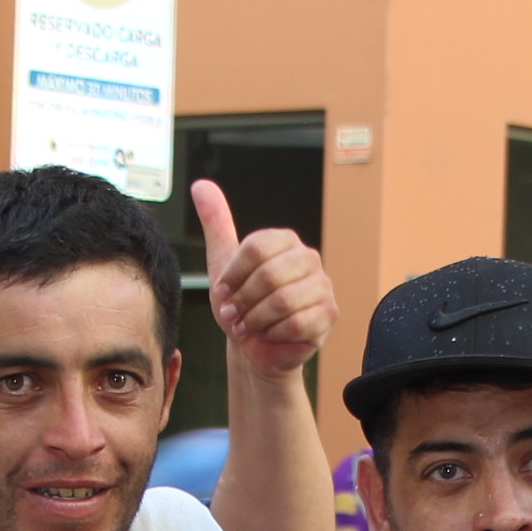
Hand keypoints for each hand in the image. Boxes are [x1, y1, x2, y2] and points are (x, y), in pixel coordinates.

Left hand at [194, 181, 330, 379]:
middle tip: (235, 314)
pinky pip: (297, 323)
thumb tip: (201, 185)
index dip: (233, 276)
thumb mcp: (223, 264)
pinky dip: (275, 333)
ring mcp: (323, 285)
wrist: (256, 346)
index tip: (224, 291)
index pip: (255, 248)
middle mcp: (308, 257)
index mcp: (284, 240)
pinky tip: (270, 334)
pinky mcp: (329, 313)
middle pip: (268, 275)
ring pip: (282, 301)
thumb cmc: (242, 304)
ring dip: (256, 320)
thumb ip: (216, 224)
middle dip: (243, 301)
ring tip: (250, 325)